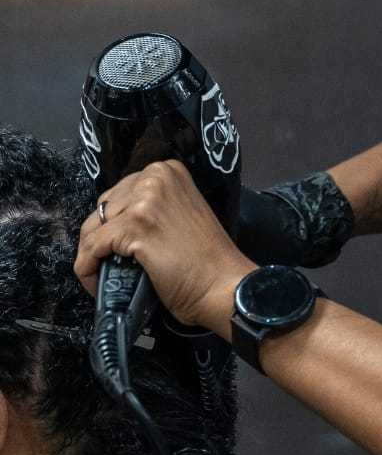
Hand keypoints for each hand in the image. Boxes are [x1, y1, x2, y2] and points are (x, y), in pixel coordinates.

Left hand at [74, 159, 256, 330]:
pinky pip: (91, 248)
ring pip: (92, 229)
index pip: (119, 193)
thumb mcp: (180, 213)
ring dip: (91, 256)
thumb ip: (153, 205)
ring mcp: (145, 200)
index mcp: (167, 170)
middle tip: (110, 264)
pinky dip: (86, 269)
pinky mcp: (134, 226)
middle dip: (100, 238)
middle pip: (103, 208)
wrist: (221, 284)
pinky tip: (96, 283)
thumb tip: (115, 221)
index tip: (116, 246)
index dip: (113, 223)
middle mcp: (155, 177)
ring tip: (104, 276)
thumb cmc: (205, 257)